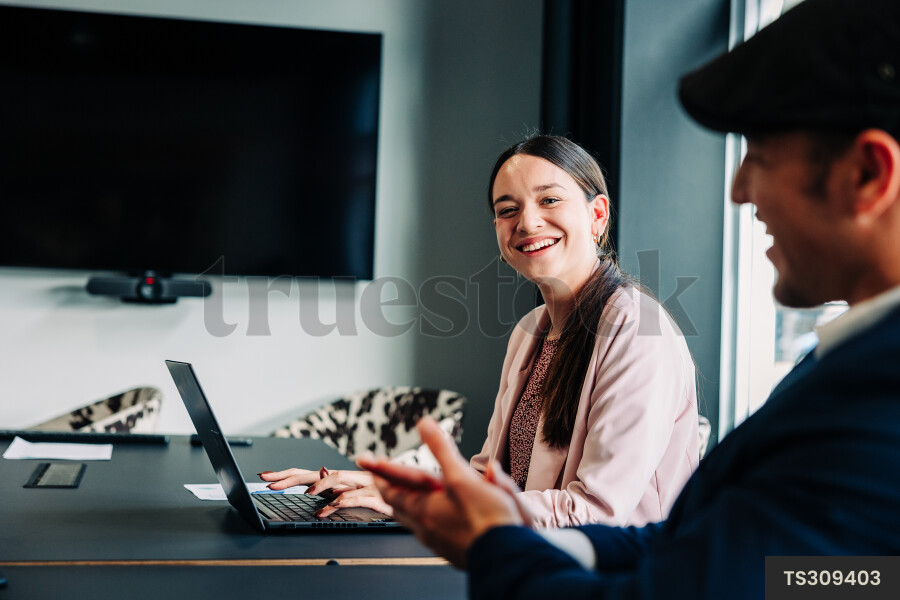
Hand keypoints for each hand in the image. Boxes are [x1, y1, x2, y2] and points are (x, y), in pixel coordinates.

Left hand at [258, 466, 391, 517]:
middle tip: (268, 481)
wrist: (417, 493)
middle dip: (290, 477)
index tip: (264, 477)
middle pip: (316, 473)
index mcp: (342, 478)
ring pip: (339, 480)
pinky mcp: (377, 497)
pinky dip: (340, 503)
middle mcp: (350, 477)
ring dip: (320, 485)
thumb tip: (320, 476)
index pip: (308, 473)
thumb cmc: (385, 494)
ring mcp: (363, 484)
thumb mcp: (357, 493)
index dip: (286, 474)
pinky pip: (356, 499)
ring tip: (304, 493)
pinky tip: (327, 510)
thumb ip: (337, 489)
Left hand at [358, 416, 530, 568]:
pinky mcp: (454, 549)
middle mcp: (426, 528)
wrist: (507, 556)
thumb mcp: (461, 477)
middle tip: (383, 480)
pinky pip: (434, 532)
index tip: (371, 465)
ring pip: (416, 521)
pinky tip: (436, 518)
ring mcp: (439, 542)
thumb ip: (441, 449)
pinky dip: (429, 519)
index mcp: (424, 509)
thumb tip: (424, 423)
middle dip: (392, 491)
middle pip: (400, 507)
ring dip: (408, 506)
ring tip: (406, 497)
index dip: (381, 475)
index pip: (392, 490)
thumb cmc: (486, 520)